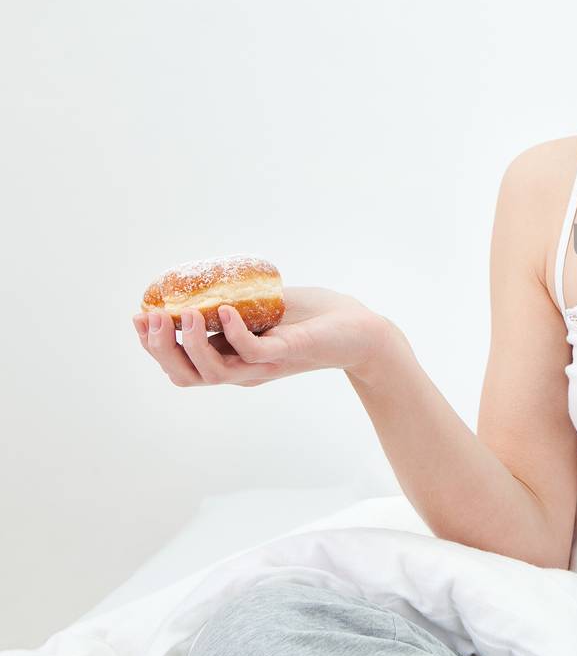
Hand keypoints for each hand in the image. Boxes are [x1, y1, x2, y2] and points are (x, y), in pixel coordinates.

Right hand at [133, 285, 394, 387]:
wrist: (359, 330)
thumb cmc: (312, 317)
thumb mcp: (261, 307)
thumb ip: (233, 302)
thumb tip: (200, 280)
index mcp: (231, 359)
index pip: (180, 365)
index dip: (154, 346)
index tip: (138, 316)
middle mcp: (242, 370)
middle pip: (185, 375)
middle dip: (159, 348)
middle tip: (149, 317)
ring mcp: (263, 366)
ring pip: (211, 372)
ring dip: (191, 343)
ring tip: (183, 313)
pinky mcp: (286, 354)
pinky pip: (251, 353)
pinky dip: (233, 333)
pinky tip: (224, 309)